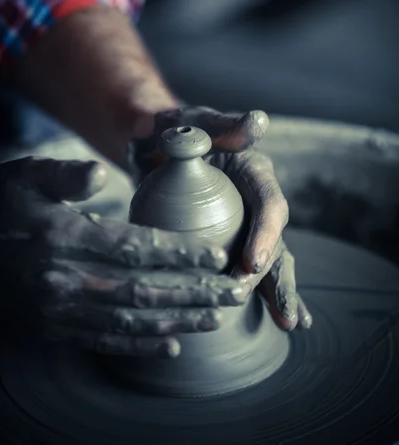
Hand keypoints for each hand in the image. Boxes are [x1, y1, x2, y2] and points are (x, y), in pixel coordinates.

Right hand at [0, 157, 249, 357]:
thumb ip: (64, 174)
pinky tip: (170, 346)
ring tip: (217, 317)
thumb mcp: (25, 177)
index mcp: (63, 236)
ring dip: (178, 321)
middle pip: (143, 290)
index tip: (218, 254)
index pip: (134, 247)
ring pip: (130, 322)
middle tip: (235, 291)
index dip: (180, 252)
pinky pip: (102, 342)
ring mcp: (59, 309)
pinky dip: (139, 347)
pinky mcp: (52, 327)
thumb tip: (100, 174)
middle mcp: (65, 278)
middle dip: (195, 291)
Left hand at [130, 106, 311, 330]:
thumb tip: (259, 122)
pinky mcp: (231, 240)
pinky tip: (279, 322)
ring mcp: (245, 222)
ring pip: (269, 260)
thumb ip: (221, 122)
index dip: (266, 232)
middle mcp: (256, 198)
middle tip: (280, 310)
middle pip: (277, 239)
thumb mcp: (190, 121)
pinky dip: (265, 294)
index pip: (268, 201)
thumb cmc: (170, 132)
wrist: (152, 148)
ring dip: (279, 292)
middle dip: (277, 274)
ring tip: (290, 323)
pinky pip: (249, 269)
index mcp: (253, 170)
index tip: (253, 262)